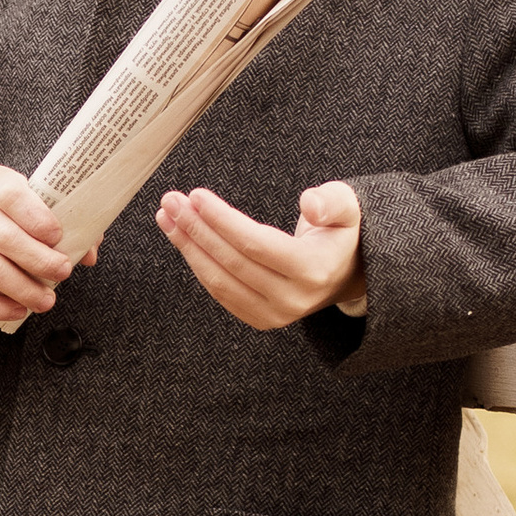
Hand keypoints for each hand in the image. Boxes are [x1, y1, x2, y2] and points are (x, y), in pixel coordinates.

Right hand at [0, 165, 95, 329]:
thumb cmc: (0, 221)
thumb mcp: (27, 212)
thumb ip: (64, 226)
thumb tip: (89, 253)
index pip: (11, 193)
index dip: (36, 217)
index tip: (58, 238)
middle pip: (1, 234)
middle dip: (38, 260)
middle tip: (62, 274)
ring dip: (21, 289)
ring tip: (44, 301)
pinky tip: (16, 310)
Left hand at [155, 178, 366, 331]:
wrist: (345, 273)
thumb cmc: (340, 232)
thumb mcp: (348, 208)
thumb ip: (333, 202)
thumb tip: (309, 203)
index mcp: (313, 270)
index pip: (256, 244)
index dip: (222, 220)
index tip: (196, 196)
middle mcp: (293, 299)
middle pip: (232, 262)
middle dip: (196, 229)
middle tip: (171, 201)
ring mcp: (274, 315)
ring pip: (219, 281)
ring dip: (188, 247)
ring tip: (167, 216)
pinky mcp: (259, 319)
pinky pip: (219, 292)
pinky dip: (197, 264)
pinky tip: (181, 237)